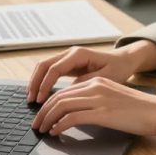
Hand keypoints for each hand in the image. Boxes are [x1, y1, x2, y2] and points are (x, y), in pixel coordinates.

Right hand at [26, 41, 155, 103]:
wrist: (125, 61)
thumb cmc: (118, 68)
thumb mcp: (105, 78)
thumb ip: (86, 83)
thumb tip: (67, 92)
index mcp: (79, 54)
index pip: (54, 69)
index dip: (45, 85)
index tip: (41, 100)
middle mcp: (71, 53)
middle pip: (44, 65)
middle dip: (35, 83)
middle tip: (30, 101)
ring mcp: (68, 57)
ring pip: (44, 67)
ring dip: (36, 82)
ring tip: (32, 99)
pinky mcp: (68, 64)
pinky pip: (50, 71)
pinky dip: (42, 82)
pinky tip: (40, 94)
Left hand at [31, 77, 155, 138]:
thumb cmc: (141, 110)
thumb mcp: (114, 100)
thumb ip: (96, 103)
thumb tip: (78, 116)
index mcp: (97, 81)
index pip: (64, 91)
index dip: (49, 104)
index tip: (42, 115)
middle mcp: (95, 86)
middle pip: (58, 97)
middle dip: (43, 112)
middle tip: (36, 124)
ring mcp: (98, 98)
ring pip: (61, 105)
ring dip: (48, 119)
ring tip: (42, 130)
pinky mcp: (102, 112)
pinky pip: (72, 117)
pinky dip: (60, 125)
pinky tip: (56, 133)